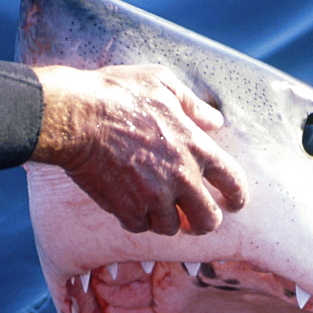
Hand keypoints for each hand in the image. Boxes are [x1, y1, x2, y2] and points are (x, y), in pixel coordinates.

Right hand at [30, 63, 246, 234]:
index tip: (233, 202)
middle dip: (204, 222)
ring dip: (165, 219)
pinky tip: (130, 203)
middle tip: (194, 218)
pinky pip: (140, 226)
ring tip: (155, 205)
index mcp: (196, 147)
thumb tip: (215, 120)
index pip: (233, 182)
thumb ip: (192, 105)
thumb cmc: (117, 94)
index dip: (237, 196)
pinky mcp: (126, 209)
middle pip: (209, 220)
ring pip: (171, 228)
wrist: (75, 116)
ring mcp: (154, 197)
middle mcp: (182, 177)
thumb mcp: (161, 84)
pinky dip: (137, 219)